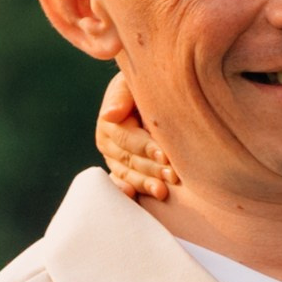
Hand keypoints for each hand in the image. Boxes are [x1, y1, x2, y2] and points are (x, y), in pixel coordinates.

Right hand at [96, 73, 176, 200]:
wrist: (155, 93)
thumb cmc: (148, 84)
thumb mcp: (132, 83)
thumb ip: (122, 96)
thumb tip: (110, 115)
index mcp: (109, 123)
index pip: (127, 139)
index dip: (146, 147)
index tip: (165, 155)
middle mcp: (108, 144)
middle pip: (129, 160)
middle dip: (152, 169)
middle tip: (174, 176)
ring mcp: (114, 160)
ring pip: (129, 175)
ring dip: (145, 184)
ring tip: (163, 191)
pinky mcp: (123, 173)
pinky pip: (124, 185)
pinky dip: (131, 192)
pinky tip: (139, 197)